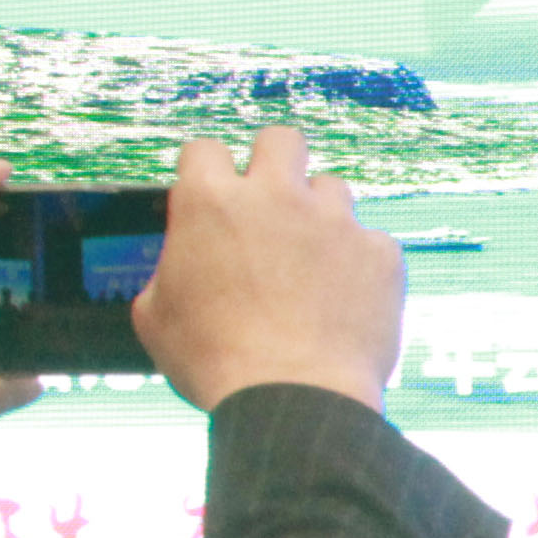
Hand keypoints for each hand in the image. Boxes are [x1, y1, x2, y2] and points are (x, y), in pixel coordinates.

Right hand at [137, 121, 403, 412]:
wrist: (293, 397)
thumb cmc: (214, 362)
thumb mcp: (156, 315)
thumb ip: (170, 269)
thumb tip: (184, 261)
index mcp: (211, 204)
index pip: (205, 149)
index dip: (207, 171)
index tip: (214, 193)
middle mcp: (277, 198)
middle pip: (282, 139)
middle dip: (275, 160)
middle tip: (273, 200)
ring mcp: (335, 222)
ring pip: (332, 188)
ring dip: (321, 216)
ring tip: (312, 262)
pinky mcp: (380, 253)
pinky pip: (371, 242)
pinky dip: (360, 264)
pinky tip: (347, 300)